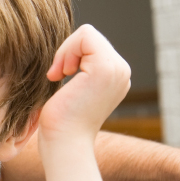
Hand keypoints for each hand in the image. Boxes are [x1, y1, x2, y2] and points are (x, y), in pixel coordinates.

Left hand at [39, 24, 130, 145]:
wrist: (64, 146)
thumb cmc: (59, 125)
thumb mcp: (72, 91)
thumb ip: (78, 71)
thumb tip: (67, 56)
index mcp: (115, 77)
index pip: (92, 44)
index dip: (70, 53)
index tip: (58, 76)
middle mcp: (121, 72)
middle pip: (90, 37)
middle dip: (67, 52)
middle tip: (57, 76)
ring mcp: (117, 69)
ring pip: (87, 34)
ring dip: (66, 53)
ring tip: (59, 76)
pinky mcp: (106, 68)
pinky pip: (85, 35)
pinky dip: (66, 51)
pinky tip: (61, 75)